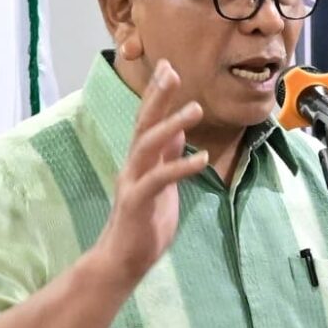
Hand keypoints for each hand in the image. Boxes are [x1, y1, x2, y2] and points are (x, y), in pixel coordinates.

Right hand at [90, 62, 208, 287]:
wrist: (124, 259)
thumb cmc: (145, 222)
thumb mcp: (162, 183)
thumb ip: (166, 157)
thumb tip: (177, 131)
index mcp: (141, 161)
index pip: (148, 120)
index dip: (158, 94)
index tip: (168, 67)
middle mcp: (133, 165)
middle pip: (143, 123)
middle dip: (157, 96)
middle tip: (172, 70)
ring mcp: (133, 182)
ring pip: (148, 145)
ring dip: (171, 125)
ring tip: (196, 108)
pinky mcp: (138, 202)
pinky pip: (160, 179)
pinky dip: (181, 166)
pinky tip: (203, 157)